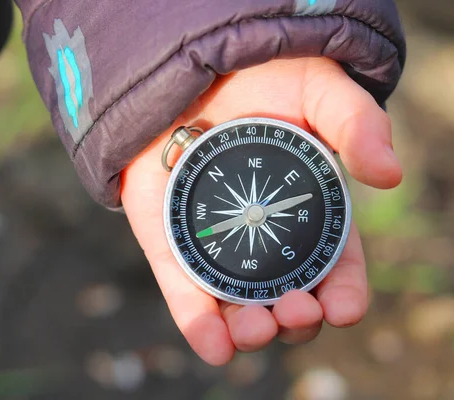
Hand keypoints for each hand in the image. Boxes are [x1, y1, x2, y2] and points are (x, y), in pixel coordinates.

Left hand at [120, 58, 401, 364]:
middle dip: (296, 318)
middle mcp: (265, 240)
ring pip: (237, 305)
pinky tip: (215, 344)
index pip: (334, 268)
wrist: (190, 68)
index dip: (343, 293)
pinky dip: (198, 322)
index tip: (344, 307)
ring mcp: (217, 244)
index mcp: (309, 216)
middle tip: (296, 312)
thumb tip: (387, 174)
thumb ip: (355, 123)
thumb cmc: (262, 78)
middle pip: (287, 297)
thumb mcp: (318, 89)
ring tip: (258, 330)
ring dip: (250, 330)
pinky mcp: (171, 242)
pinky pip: (182, 289)